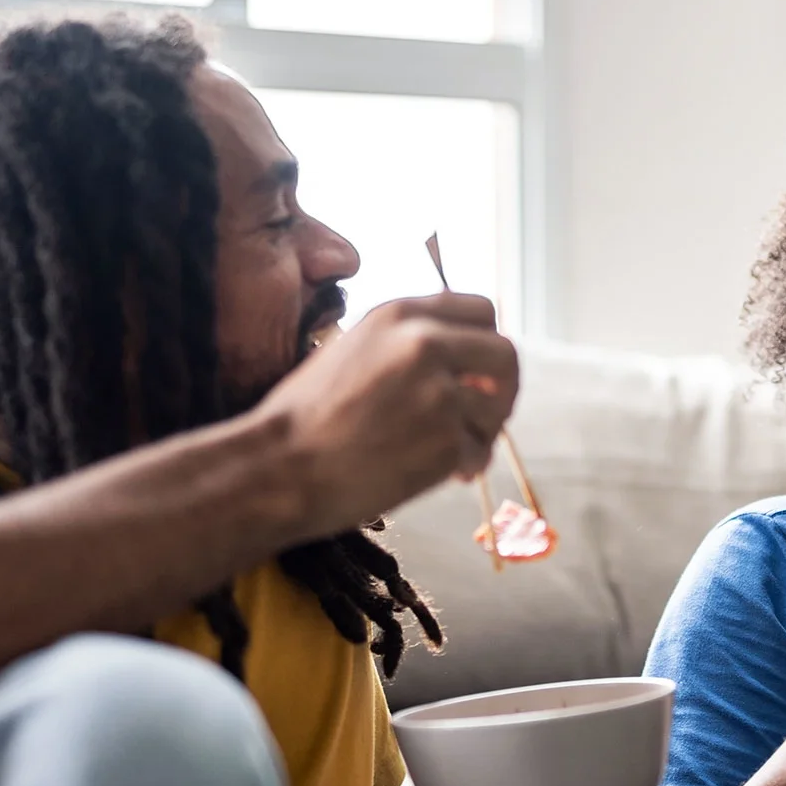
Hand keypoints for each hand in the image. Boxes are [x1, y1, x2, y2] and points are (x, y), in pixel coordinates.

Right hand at [253, 293, 518, 542]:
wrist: (280, 468)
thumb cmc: (305, 416)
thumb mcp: (353, 349)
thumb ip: (405, 343)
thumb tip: (459, 358)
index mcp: (400, 315)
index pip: (481, 310)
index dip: (486, 342)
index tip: (479, 369)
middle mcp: (425, 344)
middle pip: (505, 354)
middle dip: (503, 387)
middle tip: (487, 413)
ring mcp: (439, 393)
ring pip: (497, 409)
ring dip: (483, 432)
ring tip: (453, 451)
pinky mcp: (446, 441)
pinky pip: (479, 452)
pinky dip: (466, 467)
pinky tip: (441, 475)